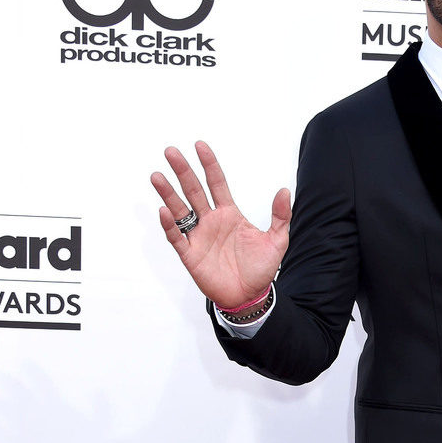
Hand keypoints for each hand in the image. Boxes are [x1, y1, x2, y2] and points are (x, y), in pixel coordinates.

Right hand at [150, 141, 290, 309]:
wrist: (250, 296)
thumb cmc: (261, 269)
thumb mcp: (277, 240)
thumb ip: (280, 216)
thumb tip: (284, 190)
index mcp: (229, 214)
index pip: (216, 183)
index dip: (209, 164)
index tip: (200, 145)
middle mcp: (211, 221)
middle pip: (194, 191)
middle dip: (182, 171)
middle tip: (171, 152)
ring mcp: (199, 237)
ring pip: (180, 211)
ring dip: (168, 194)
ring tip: (157, 176)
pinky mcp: (190, 255)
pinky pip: (177, 238)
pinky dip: (170, 225)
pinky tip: (164, 211)